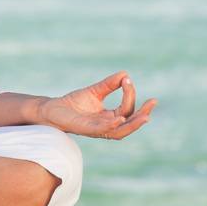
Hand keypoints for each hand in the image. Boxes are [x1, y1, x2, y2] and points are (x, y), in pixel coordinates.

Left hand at [40, 72, 156, 138]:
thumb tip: (125, 74)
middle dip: (143, 114)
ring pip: (120, 131)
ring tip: (145, 116)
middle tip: (153, 102)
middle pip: (130, 123)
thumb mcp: (95, 91)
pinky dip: (112, 125)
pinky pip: (102, 130)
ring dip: (133, 124)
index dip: (130, 95)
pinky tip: (119, 118)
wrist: (53, 109)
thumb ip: (109, 84)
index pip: (127, 109)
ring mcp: (97, 129)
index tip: (128, 79)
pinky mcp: (86, 129)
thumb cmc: (74, 103)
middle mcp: (107, 126)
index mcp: (110, 118)